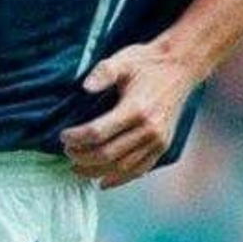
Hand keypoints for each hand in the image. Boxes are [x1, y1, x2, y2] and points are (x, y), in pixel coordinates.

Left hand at [59, 41, 198, 189]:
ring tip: (77, 168)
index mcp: (136, 108)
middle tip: (66, 152)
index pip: (98, 132)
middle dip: (83, 157)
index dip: (77, 138)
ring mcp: (158, 140)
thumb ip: (103, 72)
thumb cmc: (146, 62)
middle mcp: (149, 129)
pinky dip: (120, 178)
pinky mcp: (163, 146)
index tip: (62, 136)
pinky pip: (140, 169)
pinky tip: (103, 181)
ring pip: (122, 166)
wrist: (179, 67)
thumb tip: (85, 87)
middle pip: (108, 153)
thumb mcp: (122, 60)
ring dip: (97, 171)